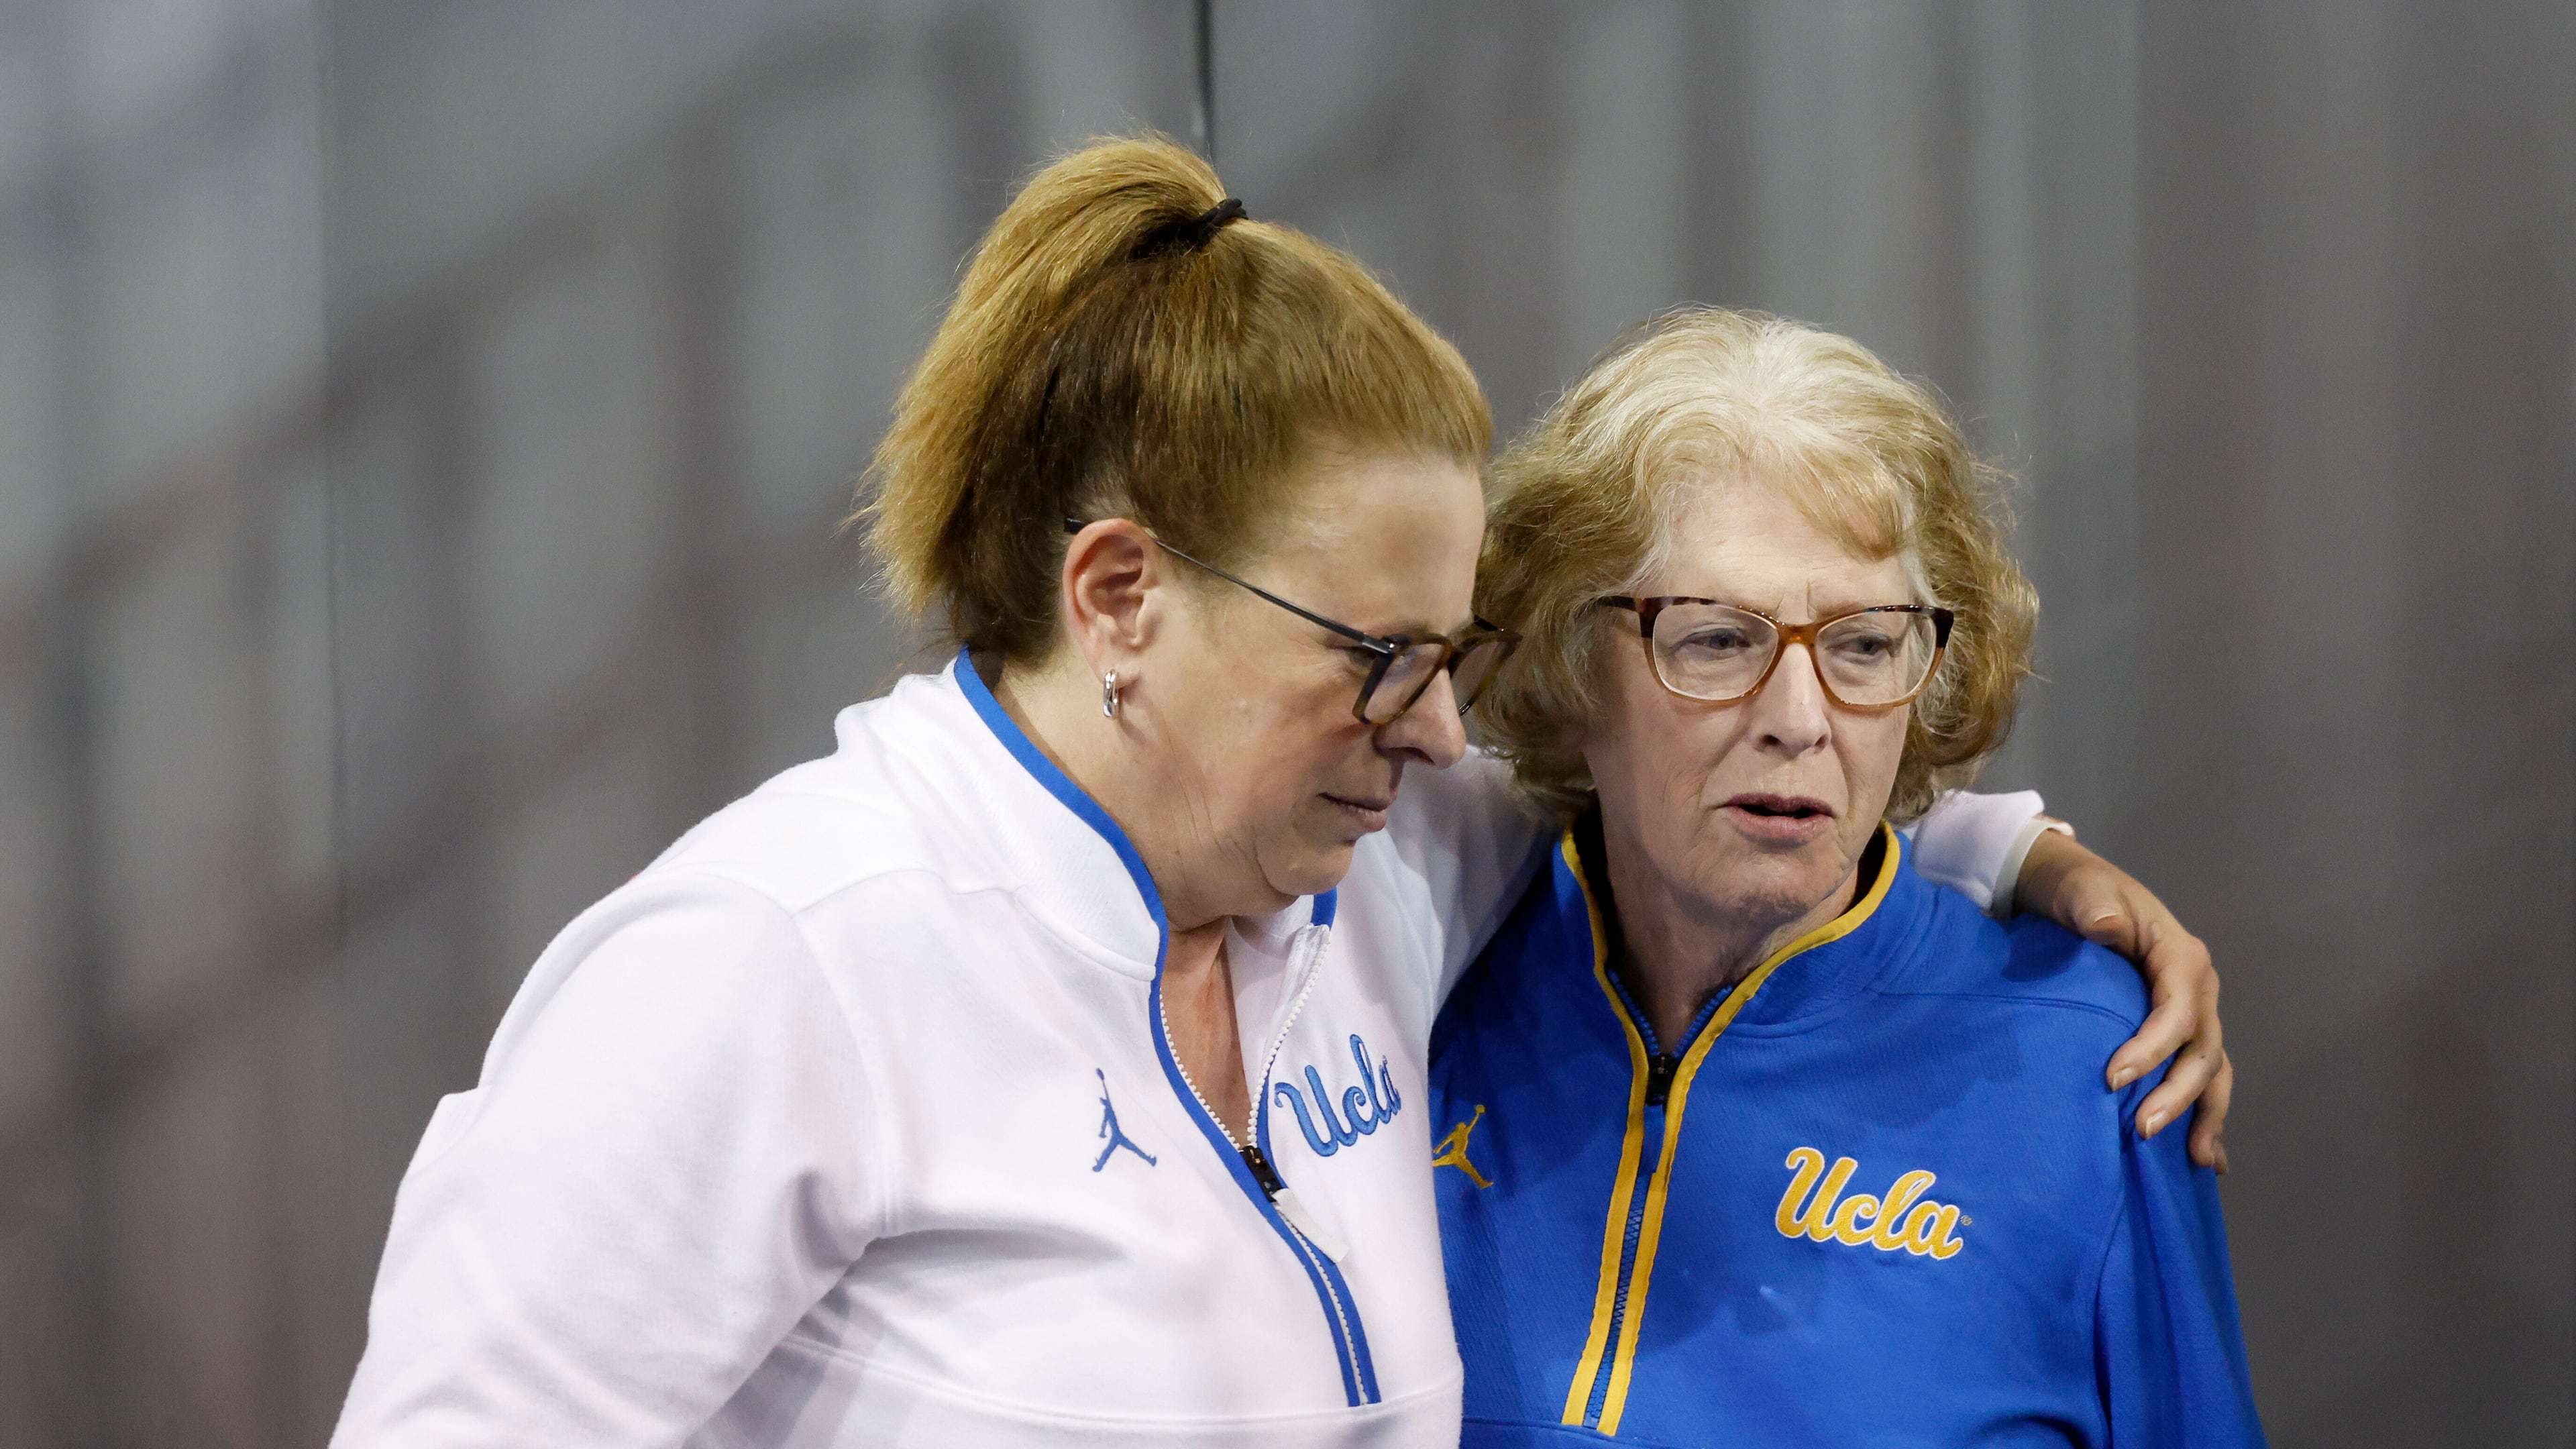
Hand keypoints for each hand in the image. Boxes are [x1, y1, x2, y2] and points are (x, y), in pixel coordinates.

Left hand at [2015, 831, 2232, 1172]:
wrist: (2074, 893)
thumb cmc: (2077, 893)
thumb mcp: (2081, 891)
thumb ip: (2093, 907)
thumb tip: (2107, 926)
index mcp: (2181, 957)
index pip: (2177, 1013)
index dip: (2152, 1050)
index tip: (2112, 1080)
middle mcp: (2197, 990)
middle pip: (2202, 1051)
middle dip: (2179, 1095)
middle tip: (2142, 1130)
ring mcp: (2194, 1013)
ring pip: (2211, 1070)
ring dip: (2204, 1115)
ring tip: (2197, 1161)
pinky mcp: (2180, 1033)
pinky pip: (2202, 1076)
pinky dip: (2207, 1115)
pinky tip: (2210, 1159)